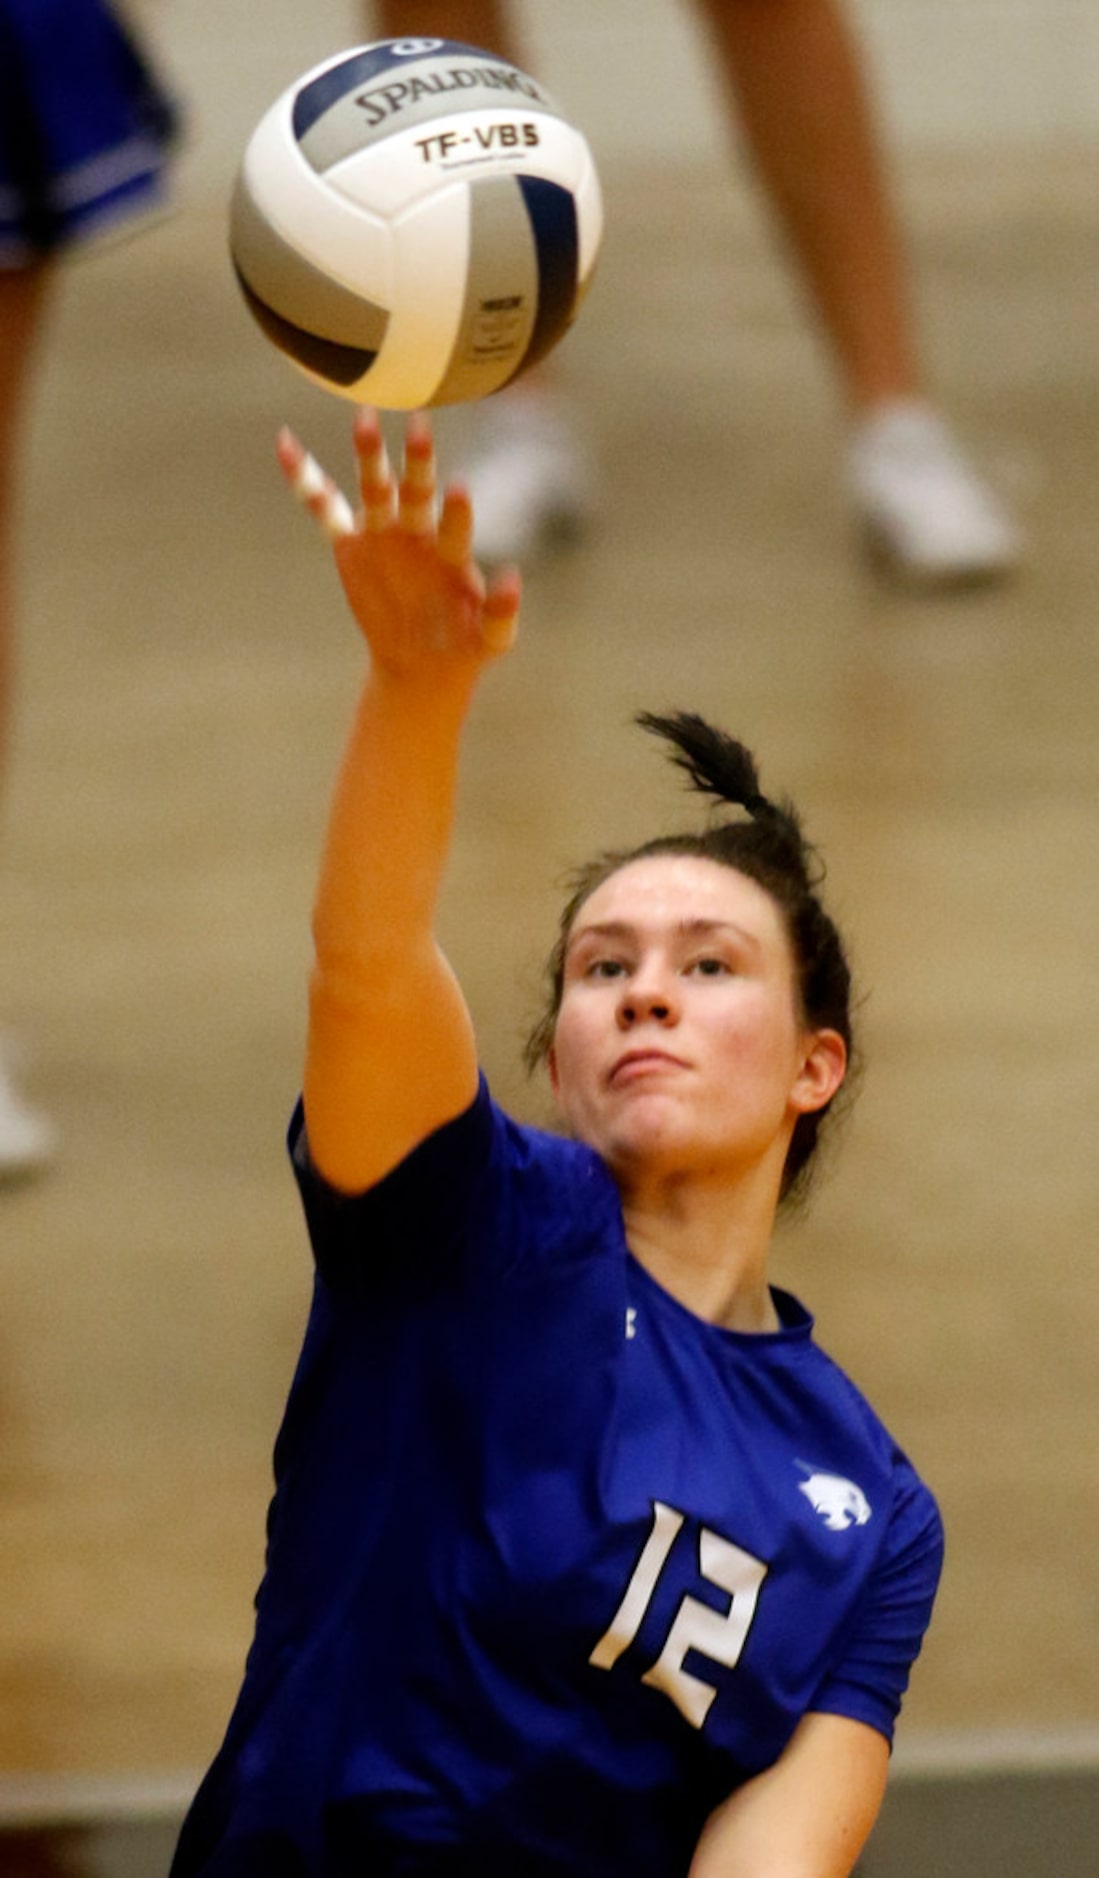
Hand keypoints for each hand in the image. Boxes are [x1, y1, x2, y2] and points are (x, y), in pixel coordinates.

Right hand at [276, 407, 520, 682]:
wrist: (421, 664)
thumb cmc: (462, 646)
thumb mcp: (490, 640)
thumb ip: (502, 614)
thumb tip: (512, 577)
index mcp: (451, 552)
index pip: (454, 526)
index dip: (455, 511)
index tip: (458, 488)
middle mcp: (417, 532)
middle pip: (416, 491)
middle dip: (417, 460)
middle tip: (420, 424)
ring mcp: (382, 533)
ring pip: (375, 487)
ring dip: (370, 455)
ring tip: (365, 419)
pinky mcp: (350, 544)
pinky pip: (324, 507)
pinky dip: (304, 479)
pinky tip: (286, 444)